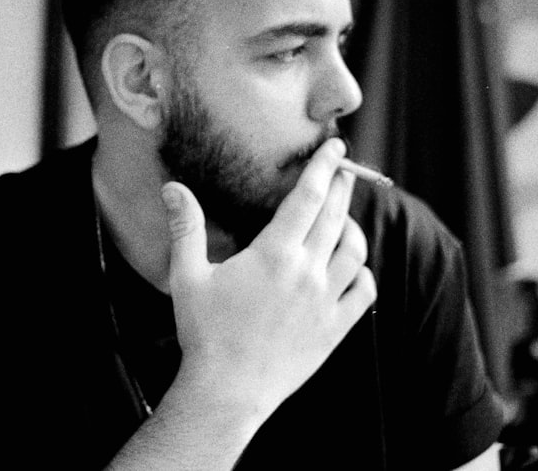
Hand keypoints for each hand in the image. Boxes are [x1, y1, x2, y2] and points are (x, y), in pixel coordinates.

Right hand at [161, 138, 376, 419]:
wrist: (227, 391)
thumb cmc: (204, 333)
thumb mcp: (187, 276)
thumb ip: (185, 227)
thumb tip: (173, 187)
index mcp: (274, 254)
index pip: (308, 197)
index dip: (324, 167)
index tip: (335, 147)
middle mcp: (307, 272)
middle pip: (335, 216)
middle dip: (342, 186)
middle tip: (344, 168)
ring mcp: (326, 301)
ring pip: (356, 250)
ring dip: (353, 226)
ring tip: (345, 216)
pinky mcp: (335, 328)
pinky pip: (364, 291)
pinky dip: (364, 271)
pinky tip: (354, 266)